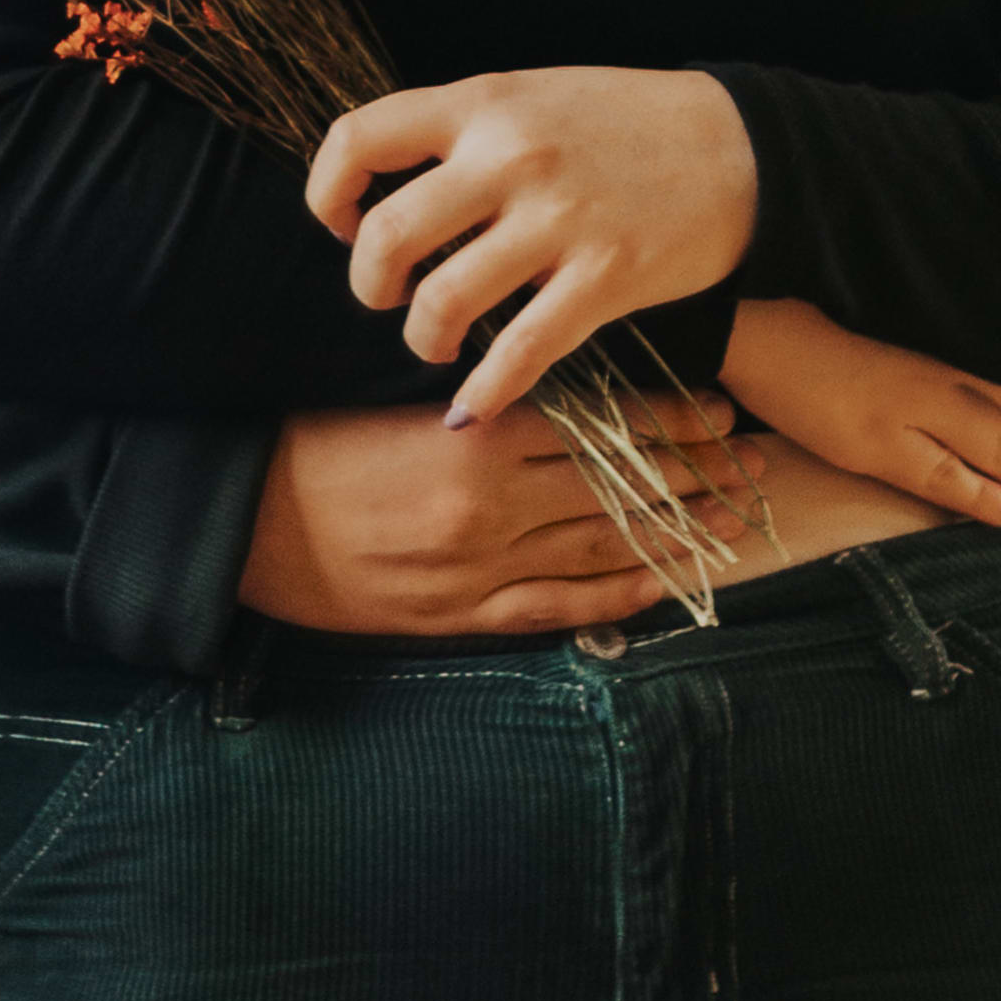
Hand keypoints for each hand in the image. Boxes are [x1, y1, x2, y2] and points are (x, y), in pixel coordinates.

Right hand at [240, 394, 764, 637]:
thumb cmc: (316, 447)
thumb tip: (562, 384)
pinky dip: (617, 594)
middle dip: (693, 472)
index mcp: (476, 438)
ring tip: (732, 515)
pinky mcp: (464, 616)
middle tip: (752, 457)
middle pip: (617, 486)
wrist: (248, 524)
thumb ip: (483, 402)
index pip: (600, 424)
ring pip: (603, 546)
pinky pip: (560, 607)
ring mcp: (482, 568)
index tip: (717, 404)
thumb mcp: (401, 401)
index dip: (666, 418)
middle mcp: (492, 507)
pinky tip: (664, 581)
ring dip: (675, 530)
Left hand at [304, 67, 761, 425]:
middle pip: (386, 236)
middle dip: (368, 284)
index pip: (358, 138)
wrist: (741, 145)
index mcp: (483, 102)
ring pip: (441, 303)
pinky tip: (471, 409)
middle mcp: (511, 156)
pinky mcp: (606, 278)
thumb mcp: (533, 97)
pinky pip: (520, 353)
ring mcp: (558, 220)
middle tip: (387, 295)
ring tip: (435, 342)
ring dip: (422, 339)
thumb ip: (465, 132)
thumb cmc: (626, 123)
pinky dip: (483, 394)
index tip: (341, 224)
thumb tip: (388, 188)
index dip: (328, 192)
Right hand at [723, 295, 1000, 530]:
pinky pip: (943, 479)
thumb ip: (930, 332)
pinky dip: (987, 499)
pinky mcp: (871, 441)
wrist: (746, 314)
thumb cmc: (811, 306)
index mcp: (939, 333)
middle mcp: (933, 367)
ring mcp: (904, 406)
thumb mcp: (884, 309)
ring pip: (996, 446)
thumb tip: (975, 362)